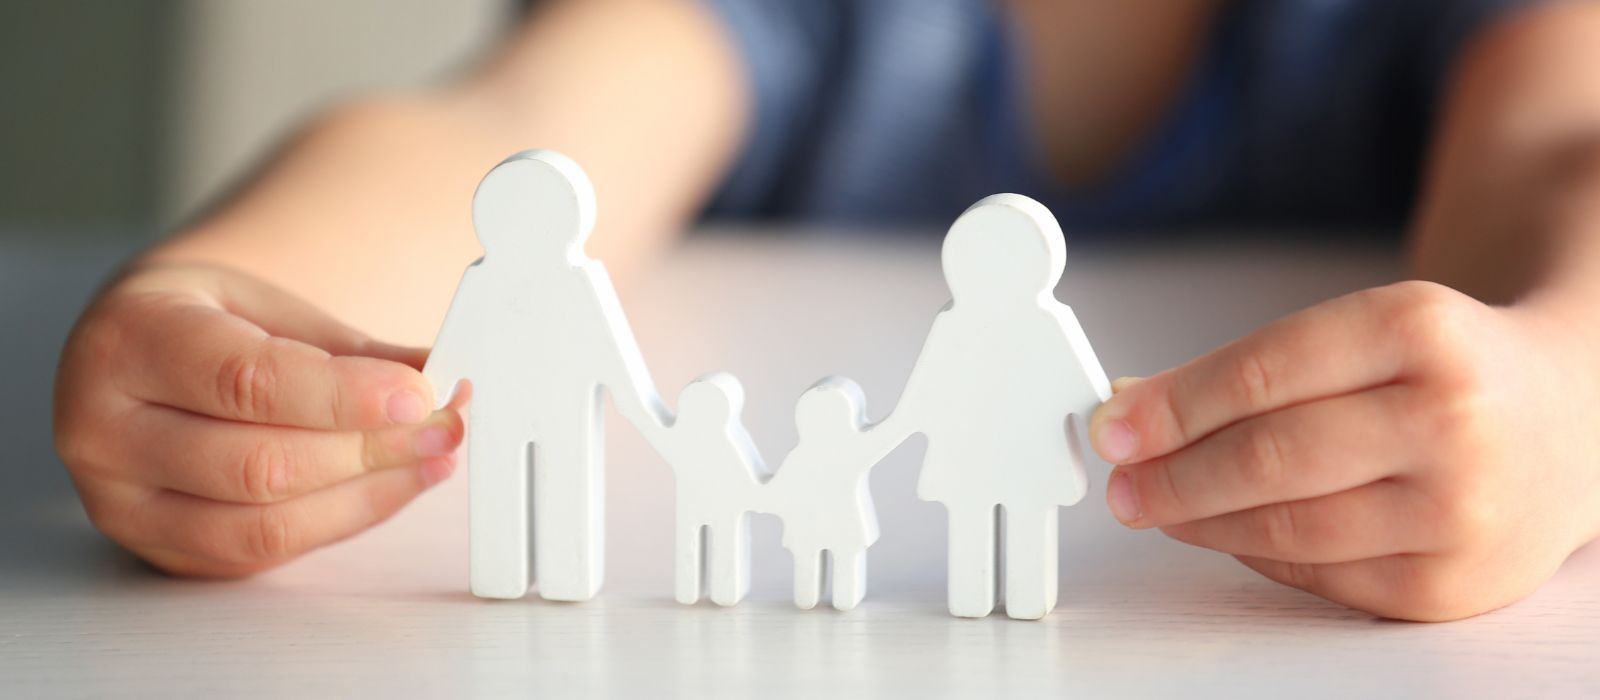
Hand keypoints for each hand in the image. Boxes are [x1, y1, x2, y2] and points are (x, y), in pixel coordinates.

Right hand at [54, 262, 464, 576]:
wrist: (144, 352)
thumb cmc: (209, 322)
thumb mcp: (271, 305)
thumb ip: (350, 349)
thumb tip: (438, 380)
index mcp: (129, 341)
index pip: (246, 381)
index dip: (343, 397)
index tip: (418, 395)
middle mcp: (105, 429)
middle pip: (259, 465)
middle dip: (371, 449)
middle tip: (445, 425)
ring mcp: (123, 502)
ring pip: (263, 524)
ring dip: (369, 494)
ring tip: (434, 458)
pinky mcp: (161, 550)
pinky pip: (265, 553)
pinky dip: (343, 520)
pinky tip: (393, 486)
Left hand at [1090, 281, 1599, 620]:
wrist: (1571, 423)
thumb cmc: (1446, 371)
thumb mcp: (1364, 332)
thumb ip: (1251, 368)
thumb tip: (1131, 407)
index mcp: (1419, 332)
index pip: (1262, 374)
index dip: (1172, 407)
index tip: (1112, 425)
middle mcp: (1449, 421)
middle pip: (1269, 459)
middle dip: (1172, 475)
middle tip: (1122, 484)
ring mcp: (1457, 512)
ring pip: (1286, 528)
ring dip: (1200, 522)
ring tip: (1156, 507)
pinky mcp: (1449, 586)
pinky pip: (1319, 578)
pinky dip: (1257, 555)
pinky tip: (1226, 532)